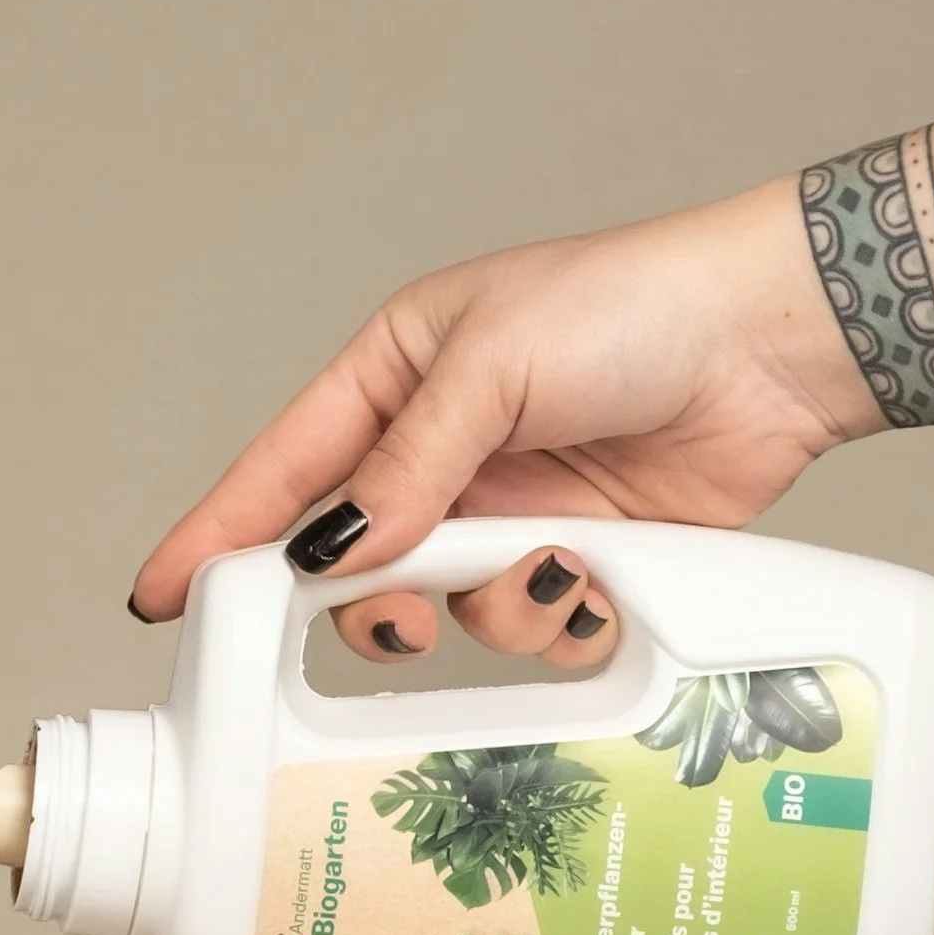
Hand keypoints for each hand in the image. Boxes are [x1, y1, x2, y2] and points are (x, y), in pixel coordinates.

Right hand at [129, 176, 881, 669]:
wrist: (771, 346)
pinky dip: (553, 615)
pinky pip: (522, 625)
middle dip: (372, 602)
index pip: (284, 470)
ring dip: (483, 606)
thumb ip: (406, 468)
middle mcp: (438, 453)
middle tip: (397, 618)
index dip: (219, 537)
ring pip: (438, 610)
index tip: (162, 599)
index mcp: (394, 377)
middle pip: (352, 563)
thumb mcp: (493, 367)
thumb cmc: (634, 309)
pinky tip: (593, 577)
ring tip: (544, 566)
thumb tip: (334, 553)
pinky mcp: (567, 559)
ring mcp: (501, 512)